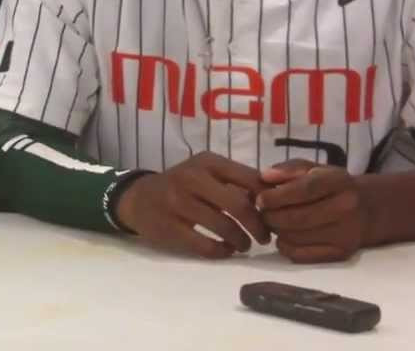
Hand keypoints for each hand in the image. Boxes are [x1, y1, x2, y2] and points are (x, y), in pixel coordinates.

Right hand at [114, 152, 270, 258]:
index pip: (251, 179)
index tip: (274, 213)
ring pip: (224, 227)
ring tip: (244, 245)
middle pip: (239, 205)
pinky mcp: (169, 228)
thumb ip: (238, 180)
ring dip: (242, 241)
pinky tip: (225, 249)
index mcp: (207, 162)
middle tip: (265, 237)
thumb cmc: (182, 184)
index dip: (268, 200)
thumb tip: (276, 197)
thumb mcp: (206, 171)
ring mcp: (178, 203)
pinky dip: (222, 251)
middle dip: (258, 225)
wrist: (138, 198)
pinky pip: (206, 246)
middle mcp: (192, 178)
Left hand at [258, 160, 369, 262]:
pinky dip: (285, 246)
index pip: (303, 190)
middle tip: (262, 212)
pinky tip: (284, 236)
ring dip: (276, 231)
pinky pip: (301, 255)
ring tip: (273, 222)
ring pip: (296, 237)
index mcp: (339, 182)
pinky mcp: (341, 253)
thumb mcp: (313, 169)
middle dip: (271, 216)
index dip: (277, 197)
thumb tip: (265, 177)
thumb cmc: (330, 186)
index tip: (260, 199)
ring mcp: (346, 233)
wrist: (367, 209)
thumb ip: (287, 169)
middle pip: (297, 218)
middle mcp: (346, 207)